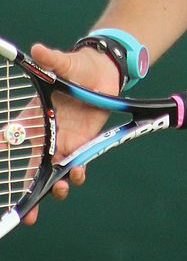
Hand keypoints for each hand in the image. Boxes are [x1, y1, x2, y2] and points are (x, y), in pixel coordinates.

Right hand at [22, 43, 119, 225]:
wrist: (103, 72)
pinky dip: (77, 172)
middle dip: (28, 189)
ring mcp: (64, 140)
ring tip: (58, 192)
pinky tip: (77, 175)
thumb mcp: (65, 63)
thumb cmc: (78, 67)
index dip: (2, 142)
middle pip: (33, 165)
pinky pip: (77, 163)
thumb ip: (52, 60)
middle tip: (27, 212)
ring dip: (55, 185)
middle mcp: (47, 132)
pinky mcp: (82, 142)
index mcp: (35, 114)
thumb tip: (37, 49)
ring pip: (54, 170)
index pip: (12, 132)